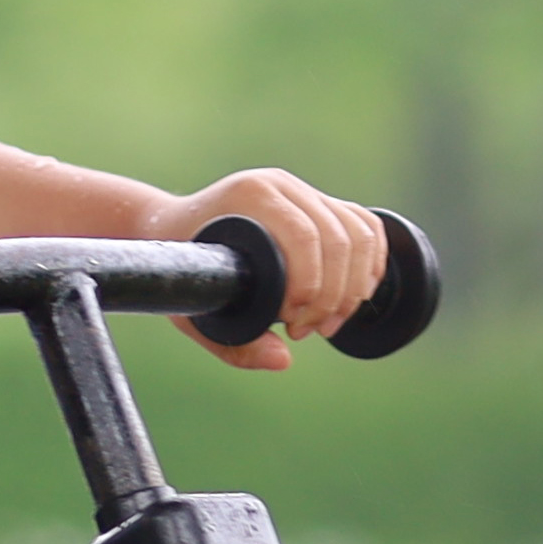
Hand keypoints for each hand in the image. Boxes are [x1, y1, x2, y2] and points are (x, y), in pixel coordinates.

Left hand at [141, 170, 382, 369]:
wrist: (171, 231)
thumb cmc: (179, 271)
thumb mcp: (197, 312)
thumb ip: (235, 345)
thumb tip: (284, 359)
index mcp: (252, 195)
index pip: (305, 237)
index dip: (313, 287)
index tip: (293, 324)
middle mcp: (281, 184)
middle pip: (339, 238)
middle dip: (334, 296)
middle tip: (308, 331)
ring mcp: (302, 190)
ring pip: (360, 234)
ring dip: (355, 287)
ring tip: (327, 322)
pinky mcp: (318, 203)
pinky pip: (365, 227)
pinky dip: (371, 265)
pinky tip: (355, 296)